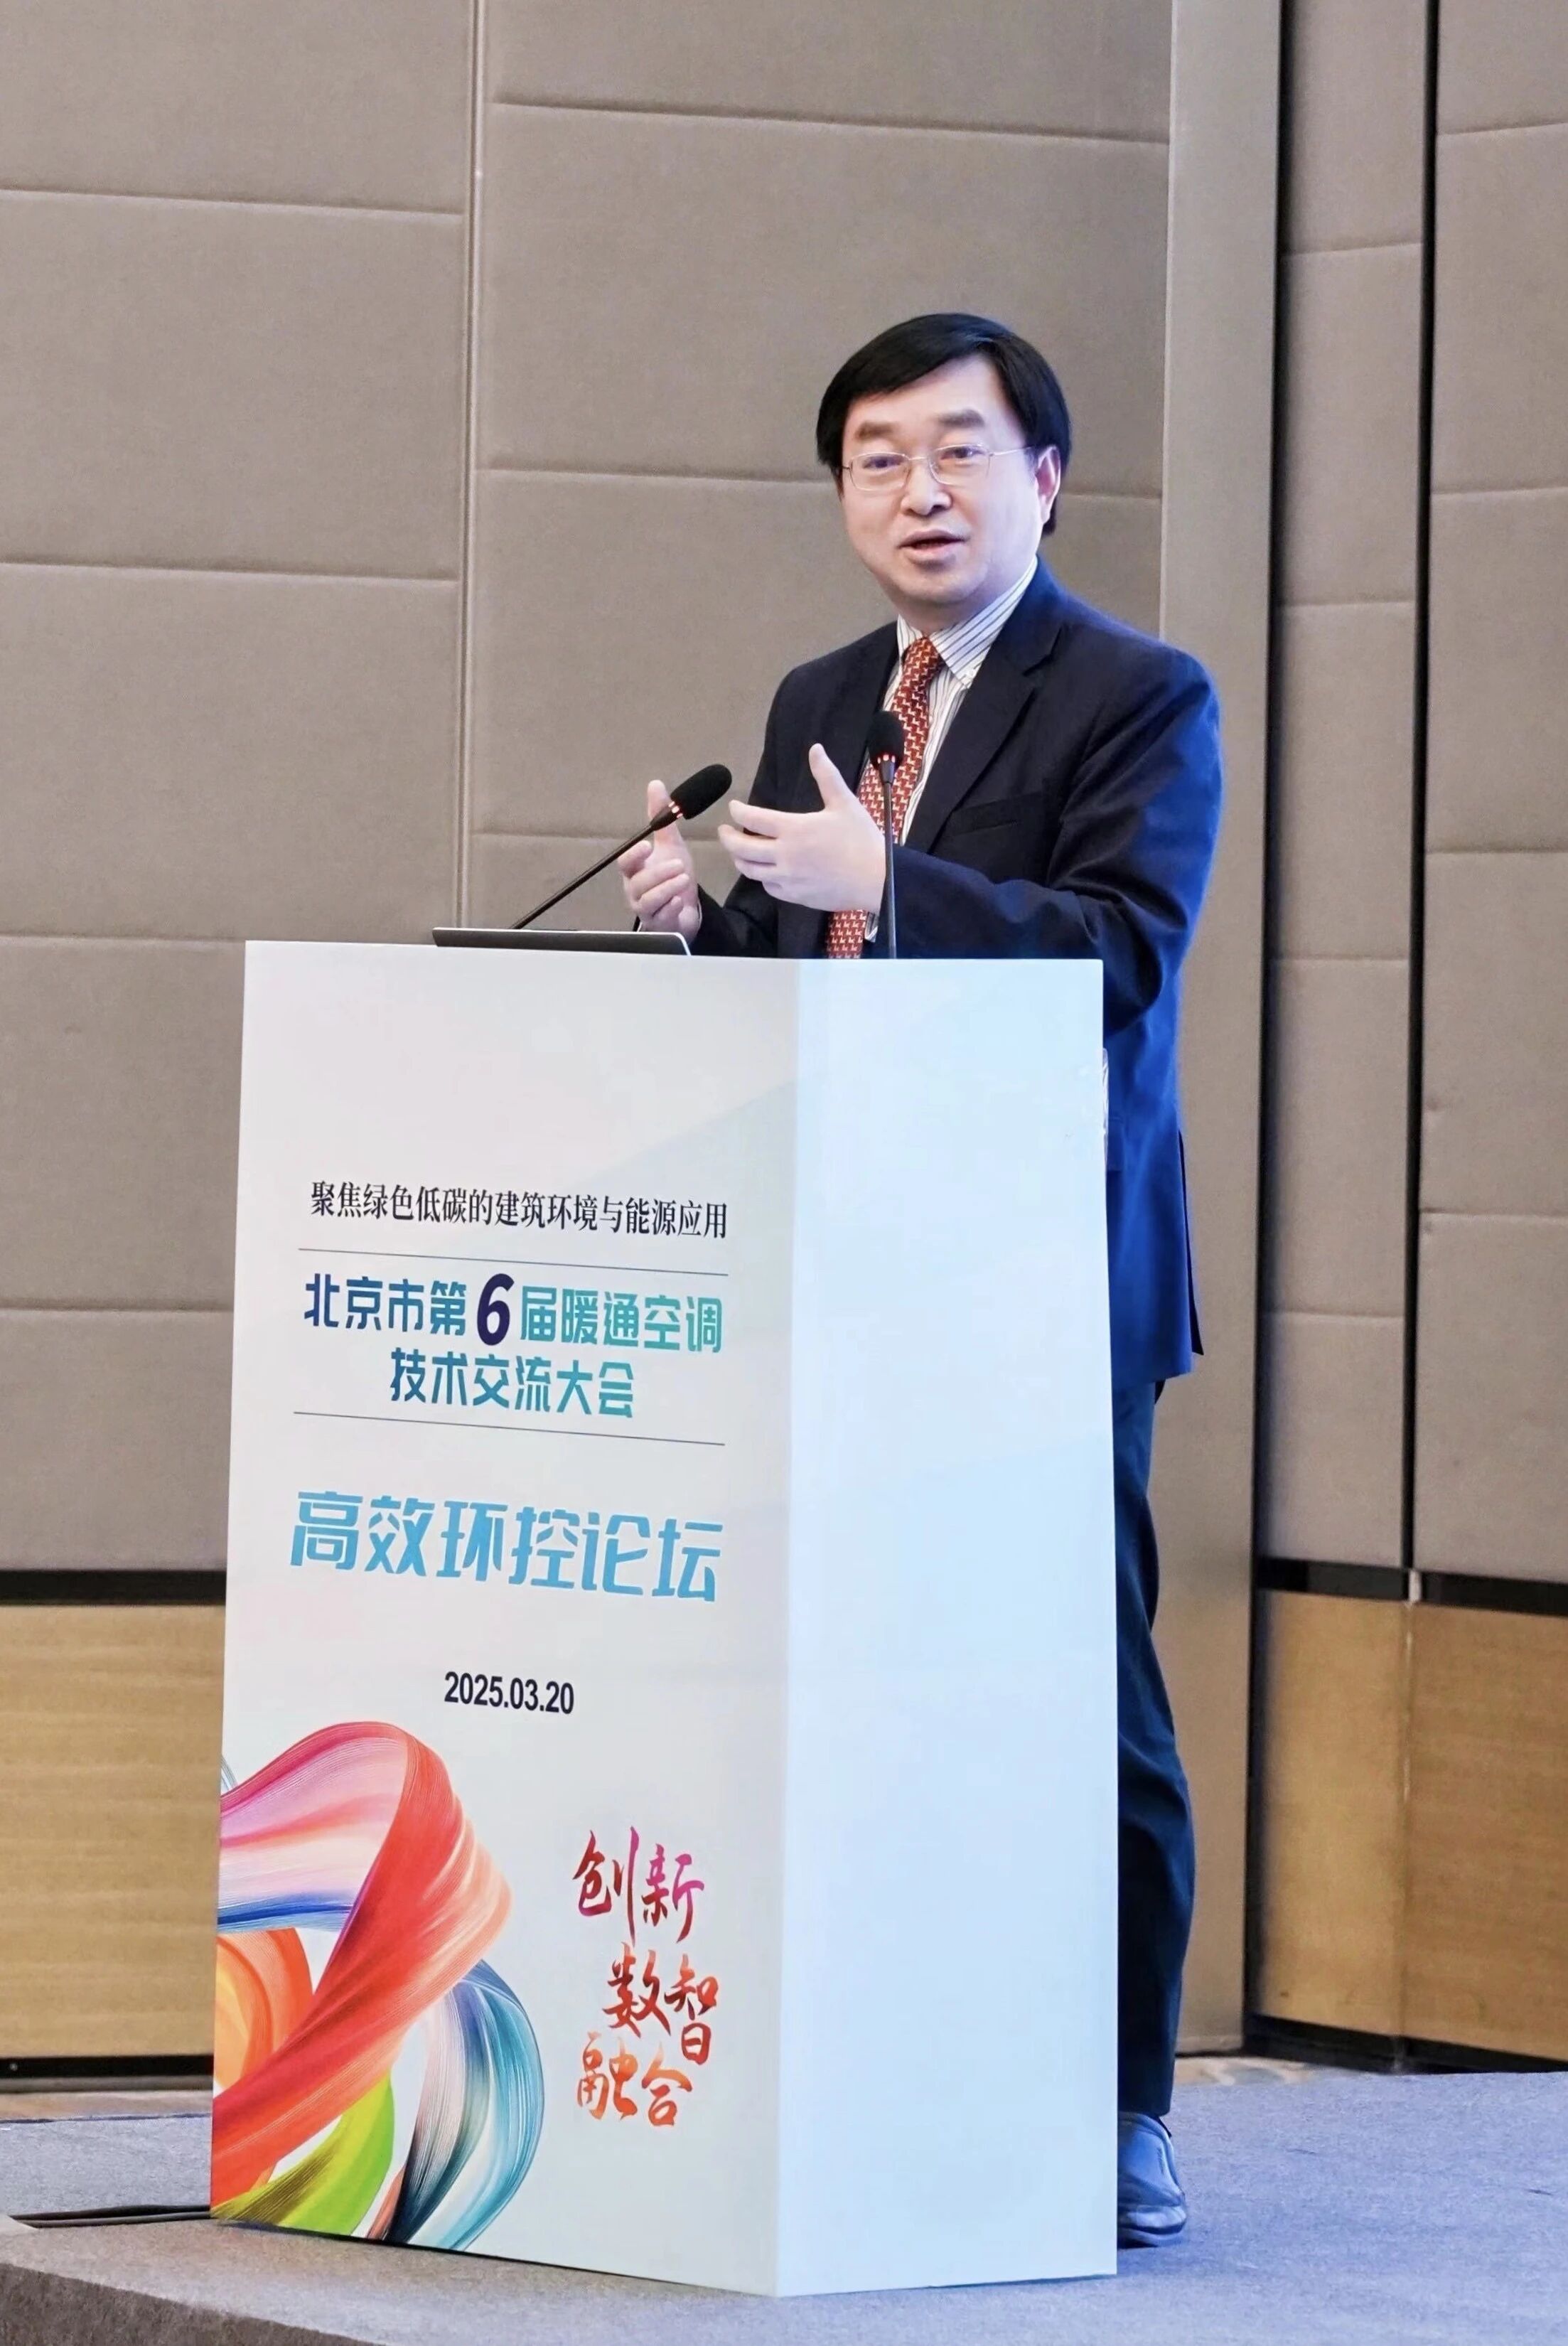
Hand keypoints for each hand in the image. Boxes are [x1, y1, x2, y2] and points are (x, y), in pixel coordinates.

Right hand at [620, 781, 700, 938]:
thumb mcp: (670, 844)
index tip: (648, 845)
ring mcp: (646, 910)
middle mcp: (636, 891)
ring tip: (684, 878)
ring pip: (648, 901)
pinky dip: (670, 908)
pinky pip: (660, 918)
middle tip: (678, 864)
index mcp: (635, 871)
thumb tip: (655, 784)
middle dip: (658, 873)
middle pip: (638, 883)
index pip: (625, 863)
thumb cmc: (673, 875)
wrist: (686, 907)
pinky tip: (680, 901)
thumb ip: (662, 819)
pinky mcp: (659, 925)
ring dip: (666, 888)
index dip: (634, 855)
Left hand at [717, 744, 885, 911]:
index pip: (753, 818)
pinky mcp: (795, 896)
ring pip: (751, 870)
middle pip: (742, 848)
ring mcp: (788, 878)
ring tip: (739, 851)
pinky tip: (766, 872)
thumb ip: (826, 775)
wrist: (876, 880)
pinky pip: (769, 887)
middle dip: (727, 838)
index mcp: (794, 829)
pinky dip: (762, 877)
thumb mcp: (844, 803)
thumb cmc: (861, 839)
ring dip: (740, 859)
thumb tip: (815, 749)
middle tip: (725, 831)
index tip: (733, 807)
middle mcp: (784, 855)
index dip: (738, 811)